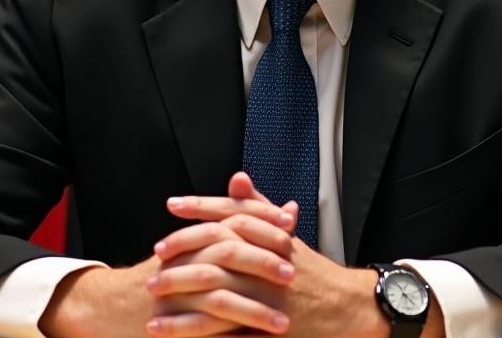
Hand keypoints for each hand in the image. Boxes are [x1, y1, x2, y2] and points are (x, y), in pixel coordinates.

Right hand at [39, 188, 299, 337]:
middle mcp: (184, 259)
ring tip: (282, 323)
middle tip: (290, 275)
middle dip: (261, 264)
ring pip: (219, 297)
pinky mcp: (168, 322)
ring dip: (253, 310)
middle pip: (227, 253)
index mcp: (197, 237)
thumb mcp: (205, 243)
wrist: (112, 306)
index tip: (291, 227)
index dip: (263, 222)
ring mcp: (175, 292)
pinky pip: (201, 330)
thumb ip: (251, 225)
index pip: (233, 220)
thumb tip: (290, 209)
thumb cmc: (169, 272)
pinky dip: (229, 337)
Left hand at [150, 172, 391, 336]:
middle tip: (155, 257)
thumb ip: (258, 207)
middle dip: (184, 253)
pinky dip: (194, 332)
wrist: (349, 308)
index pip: (233, 215)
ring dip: (181, 297)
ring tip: (152, 298)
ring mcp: (268, 299)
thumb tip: (236, 178)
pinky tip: (170, 333)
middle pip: (220, 252)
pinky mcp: (266, 329)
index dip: (201, 207)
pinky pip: (226, 332)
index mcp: (273, 238)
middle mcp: (270, 265)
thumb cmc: (312, 271)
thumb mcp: (286, 234)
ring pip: (219, 294)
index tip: (172, 205)